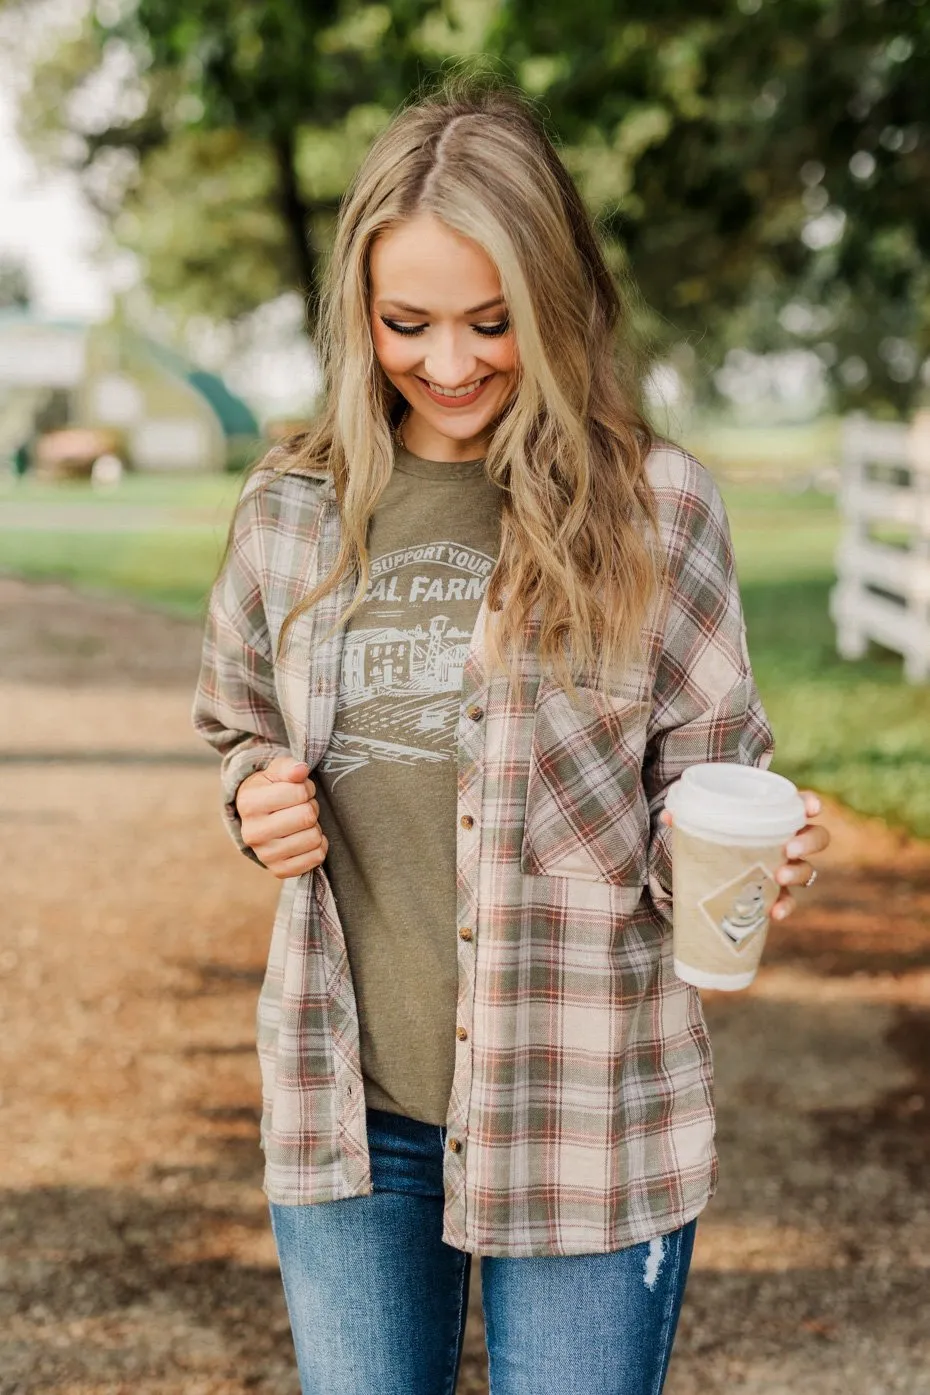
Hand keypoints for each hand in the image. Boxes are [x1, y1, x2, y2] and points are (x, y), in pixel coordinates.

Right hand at [235, 755, 327, 878]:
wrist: (257, 818)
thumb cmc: (270, 790)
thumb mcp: (276, 772)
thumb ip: (289, 767)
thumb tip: (301, 770)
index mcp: (249, 804)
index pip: (300, 792)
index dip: (306, 788)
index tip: (300, 791)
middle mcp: (253, 833)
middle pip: (307, 816)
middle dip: (311, 807)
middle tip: (302, 807)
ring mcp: (265, 855)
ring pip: (314, 838)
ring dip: (315, 827)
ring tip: (302, 822)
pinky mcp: (279, 870)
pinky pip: (316, 858)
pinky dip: (319, 846)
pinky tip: (306, 837)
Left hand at [660, 788, 828, 922]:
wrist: (712, 866)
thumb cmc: (716, 834)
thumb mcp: (703, 823)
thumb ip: (689, 817)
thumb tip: (670, 816)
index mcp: (774, 816)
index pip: (801, 805)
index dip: (811, 804)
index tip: (811, 809)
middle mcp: (788, 841)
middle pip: (817, 837)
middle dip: (808, 842)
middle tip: (788, 849)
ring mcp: (785, 868)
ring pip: (807, 870)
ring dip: (798, 873)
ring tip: (779, 877)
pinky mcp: (776, 893)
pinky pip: (789, 901)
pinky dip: (785, 906)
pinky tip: (774, 913)